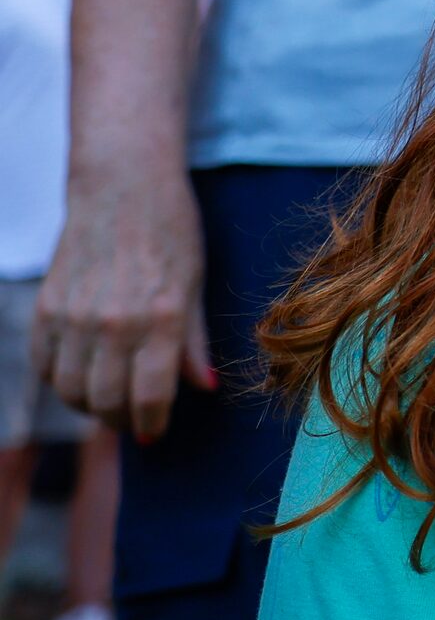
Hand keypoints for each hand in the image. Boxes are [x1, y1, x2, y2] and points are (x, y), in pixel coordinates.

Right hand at [35, 171, 215, 441]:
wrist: (123, 187)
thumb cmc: (172, 232)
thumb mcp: (195, 285)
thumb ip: (194, 341)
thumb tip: (205, 387)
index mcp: (160, 317)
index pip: (149, 395)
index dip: (151, 423)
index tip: (153, 433)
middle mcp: (114, 322)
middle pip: (106, 401)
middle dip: (120, 421)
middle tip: (130, 421)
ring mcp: (74, 316)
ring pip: (71, 391)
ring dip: (88, 406)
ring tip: (107, 400)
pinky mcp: (46, 307)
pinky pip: (44, 366)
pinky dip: (60, 381)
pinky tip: (80, 375)